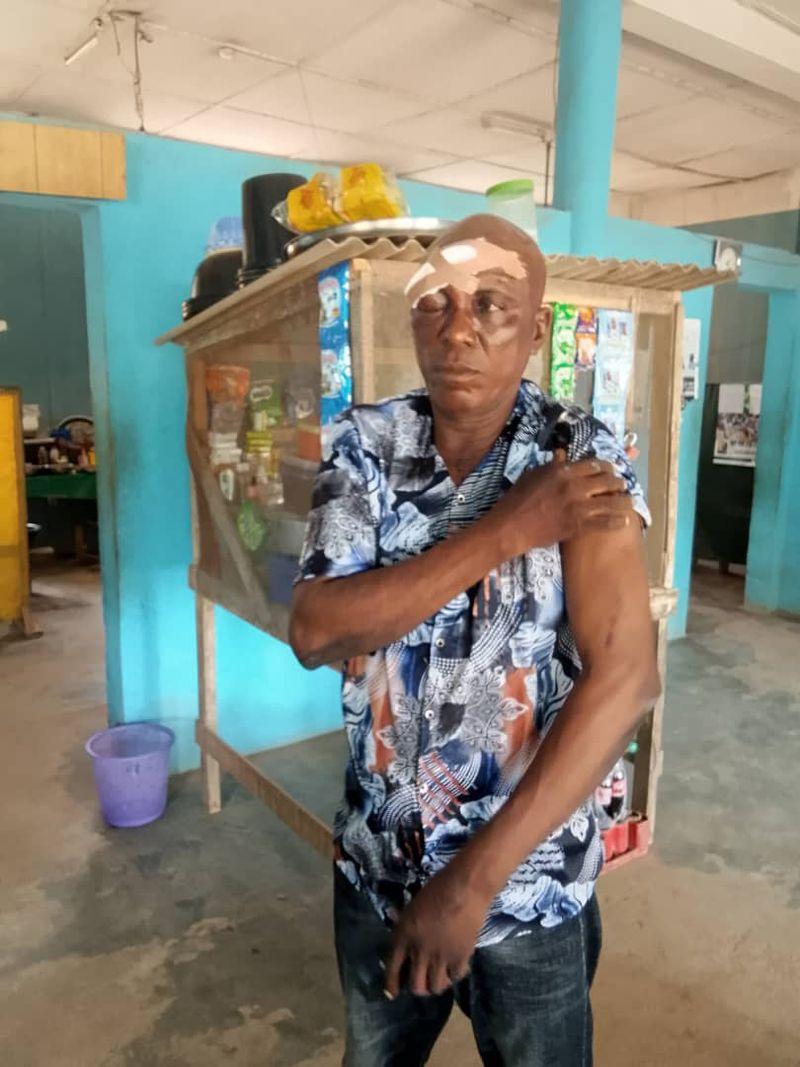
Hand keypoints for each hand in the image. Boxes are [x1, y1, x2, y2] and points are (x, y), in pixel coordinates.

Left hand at [384, 862, 489, 998]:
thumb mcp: (413, 907)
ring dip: (436, 984)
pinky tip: (456, 968)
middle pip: (415, 986)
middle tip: (422, 984)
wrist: (464, 887)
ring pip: (435, 987)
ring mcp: (440, 957)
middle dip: (417, 988)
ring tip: (440, 978)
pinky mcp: (460, 957)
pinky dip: (455, 975)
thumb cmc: (437, 889)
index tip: (392, 995)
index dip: (391, 985)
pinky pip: (456, 977)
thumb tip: (403, 940)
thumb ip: (406, 926)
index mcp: (403, 936)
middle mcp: (419, 951)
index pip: (392, 968)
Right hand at [490, 452, 632, 556]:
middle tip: (622, 486)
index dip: (606, 467)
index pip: (594, 464)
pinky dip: (617, 521)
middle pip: (608, 481)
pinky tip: (623, 521)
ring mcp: (579, 507)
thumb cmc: (517, 499)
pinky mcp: (579, 526)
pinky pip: (606, 522)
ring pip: (613, 501)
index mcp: (563, 471)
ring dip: (624, 501)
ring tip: (628, 502)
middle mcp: (575, 486)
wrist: (511, 527)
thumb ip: (552, 466)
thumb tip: (564, 457)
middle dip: (618, 483)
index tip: (611, 470)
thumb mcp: (533, 475)